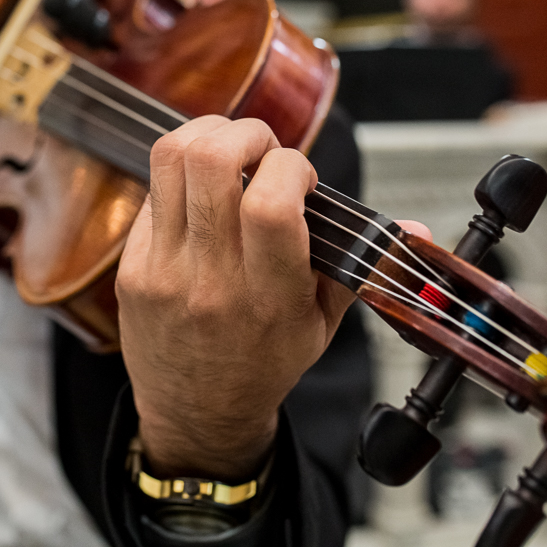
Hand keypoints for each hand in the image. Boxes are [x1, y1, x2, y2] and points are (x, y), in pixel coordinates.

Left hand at [116, 116, 357, 480]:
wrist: (197, 413)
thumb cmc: (263, 364)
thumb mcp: (320, 324)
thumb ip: (358, 265)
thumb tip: (414, 228)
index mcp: (268, 296)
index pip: (270, 204)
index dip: (291, 166)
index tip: (301, 177)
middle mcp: (211, 279)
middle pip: (211, 162)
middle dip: (246, 132)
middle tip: (262, 149)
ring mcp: (163, 270)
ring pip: (171, 160)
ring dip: (207, 135)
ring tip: (232, 151)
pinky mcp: (132, 264)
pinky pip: (151, 190)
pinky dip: (181, 175)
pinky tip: (203, 192)